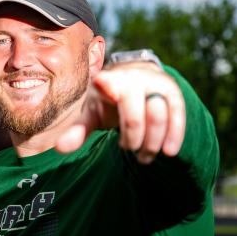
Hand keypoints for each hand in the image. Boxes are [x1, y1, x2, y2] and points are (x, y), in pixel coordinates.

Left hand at [55, 62, 185, 163]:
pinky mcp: (172, 92)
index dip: (106, 86)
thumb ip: (78, 130)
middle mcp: (132, 78)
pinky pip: (177, 114)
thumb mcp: (92, 113)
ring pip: (157, 116)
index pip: (106, 84)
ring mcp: (154, 83)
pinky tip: (168, 152)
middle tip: (126, 149)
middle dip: (132, 139)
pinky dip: (174, 135)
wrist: (137, 80)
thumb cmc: (108, 101)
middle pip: (134, 116)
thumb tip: (59, 149)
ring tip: (143, 157)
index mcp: (107, 82)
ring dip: (151, 143)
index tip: (102, 84)